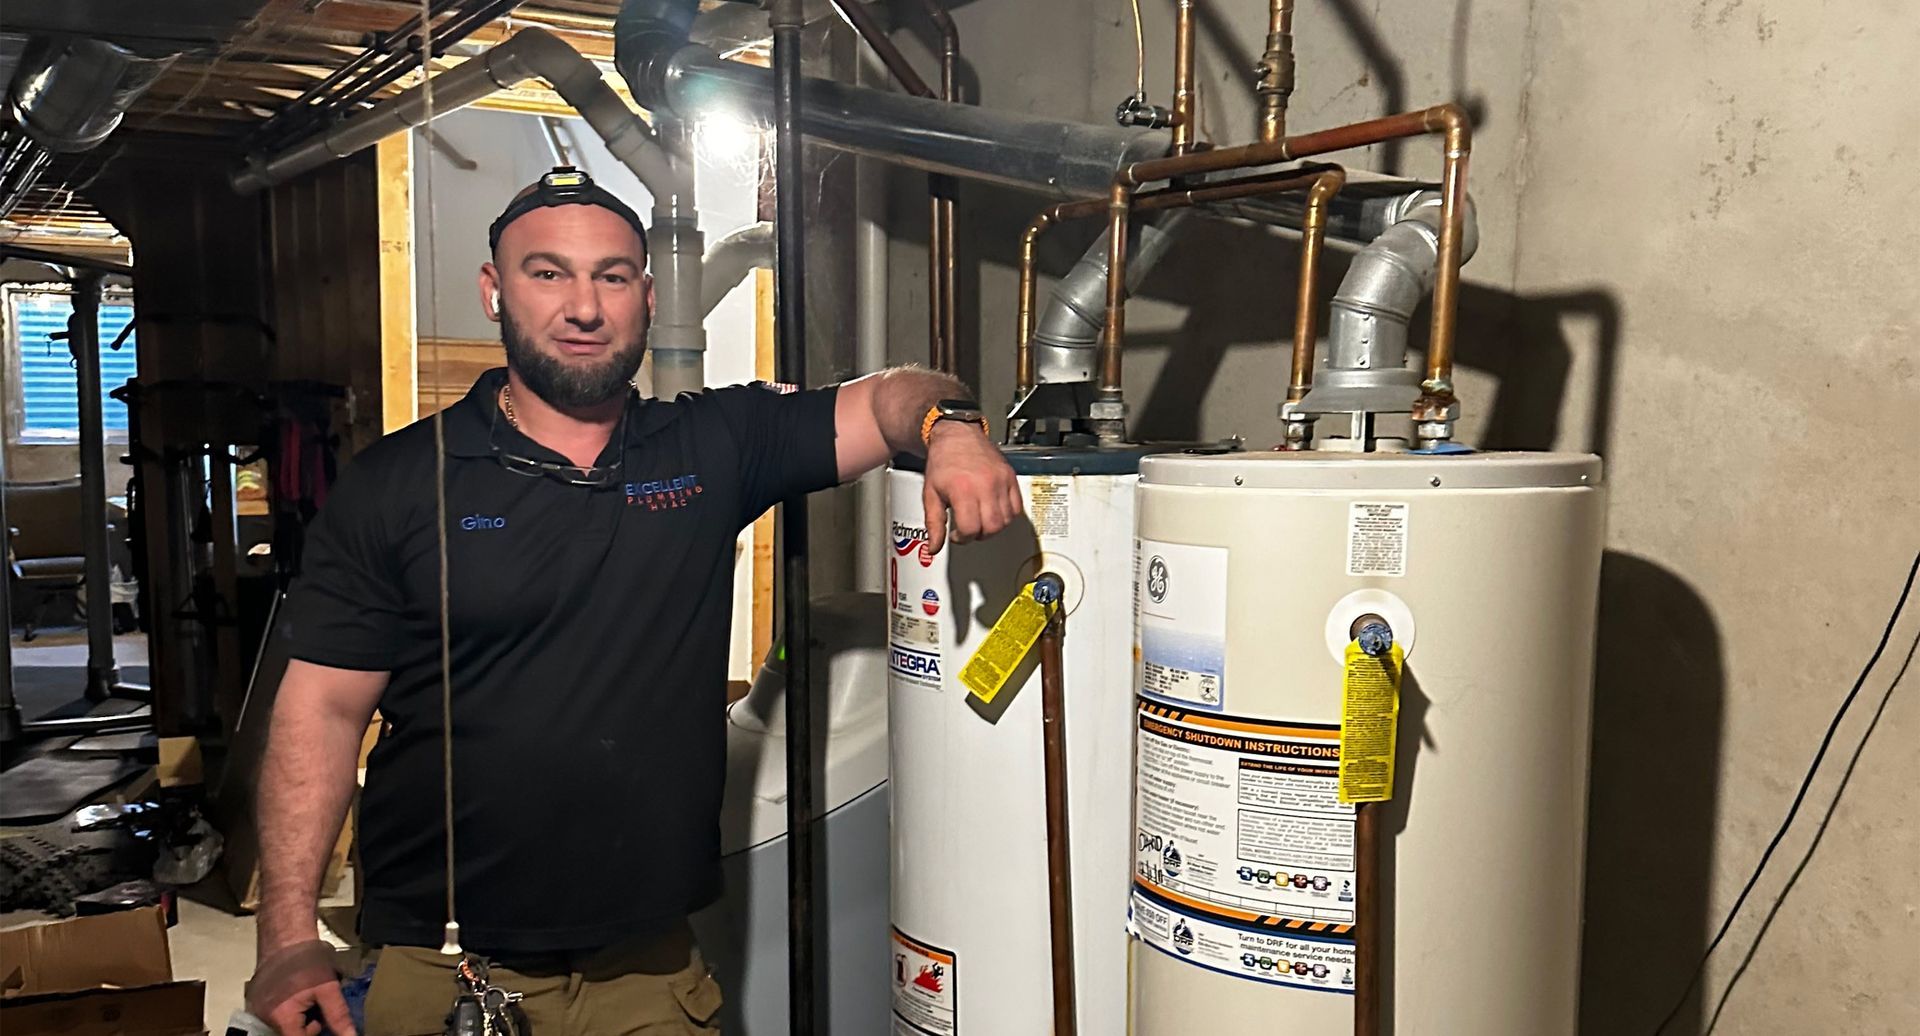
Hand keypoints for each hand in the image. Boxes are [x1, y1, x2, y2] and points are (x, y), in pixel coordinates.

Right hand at [247, 939, 355, 1035]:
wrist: (287, 935)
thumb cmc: (308, 958)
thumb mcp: (329, 988)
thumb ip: (338, 1017)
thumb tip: (350, 1035)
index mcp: (281, 1016)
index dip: (314, 1032)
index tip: (323, 1021)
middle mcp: (263, 1016)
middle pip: (291, 1033)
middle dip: (309, 1024)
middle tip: (319, 1003)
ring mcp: (257, 1009)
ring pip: (285, 1024)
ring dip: (300, 1016)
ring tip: (309, 995)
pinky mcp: (257, 1001)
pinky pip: (277, 1014)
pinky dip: (290, 1009)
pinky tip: (298, 993)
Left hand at [921, 422, 1021, 553]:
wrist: (956, 435)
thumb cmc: (943, 461)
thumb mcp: (931, 494)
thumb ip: (934, 523)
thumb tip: (934, 547)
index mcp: (963, 490)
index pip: (970, 529)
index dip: (962, 538)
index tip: (957, 535)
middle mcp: (985, 486)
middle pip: (991, 528)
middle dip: (979, 534)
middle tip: (970, 529)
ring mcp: (1001, 481)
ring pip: (1006, 520)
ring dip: (994, 526)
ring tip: (981, 519)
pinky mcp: (1010, 477)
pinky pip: (1017, 507)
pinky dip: (1008, 515)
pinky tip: (994, 511)